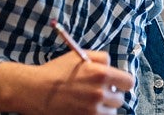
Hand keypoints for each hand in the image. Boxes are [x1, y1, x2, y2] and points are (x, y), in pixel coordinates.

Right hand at [0, 50, 133, 114]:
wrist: (35, 90)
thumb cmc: (56, 71)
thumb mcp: (79, 56)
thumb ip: (101, 58)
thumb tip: (113, 66)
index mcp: (101, 74)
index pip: (128, 83)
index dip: (123, 82)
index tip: (117, 83)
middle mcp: (99, 93)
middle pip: (120, 99)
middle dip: (112, 95)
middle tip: (99, 92)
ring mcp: (92, 110)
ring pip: (111, 112)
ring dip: (104, 107)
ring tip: (90, 101)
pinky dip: (96, 114)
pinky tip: (85, 108)